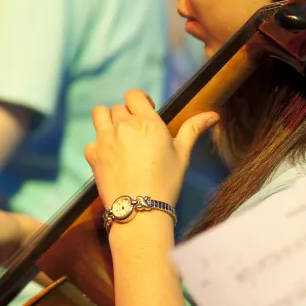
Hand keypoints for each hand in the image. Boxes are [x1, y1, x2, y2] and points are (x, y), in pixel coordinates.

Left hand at [85, 89, 218, 207]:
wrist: (140, 211)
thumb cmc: (166, 183)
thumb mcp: (182, 155)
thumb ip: (193, 130)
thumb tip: (213, 115)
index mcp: (147, 122)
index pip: (134, 95)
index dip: (139, 101)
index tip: (145, 113)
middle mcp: (124, 125)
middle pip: (119, 108)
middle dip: (126, 116)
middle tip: (135, 135)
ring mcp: (105, 139)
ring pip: (100, 114)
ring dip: (107, 121)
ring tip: (117, 137)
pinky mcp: (92, 154)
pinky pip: (92, 140)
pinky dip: (99, 146)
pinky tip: (110, 159)